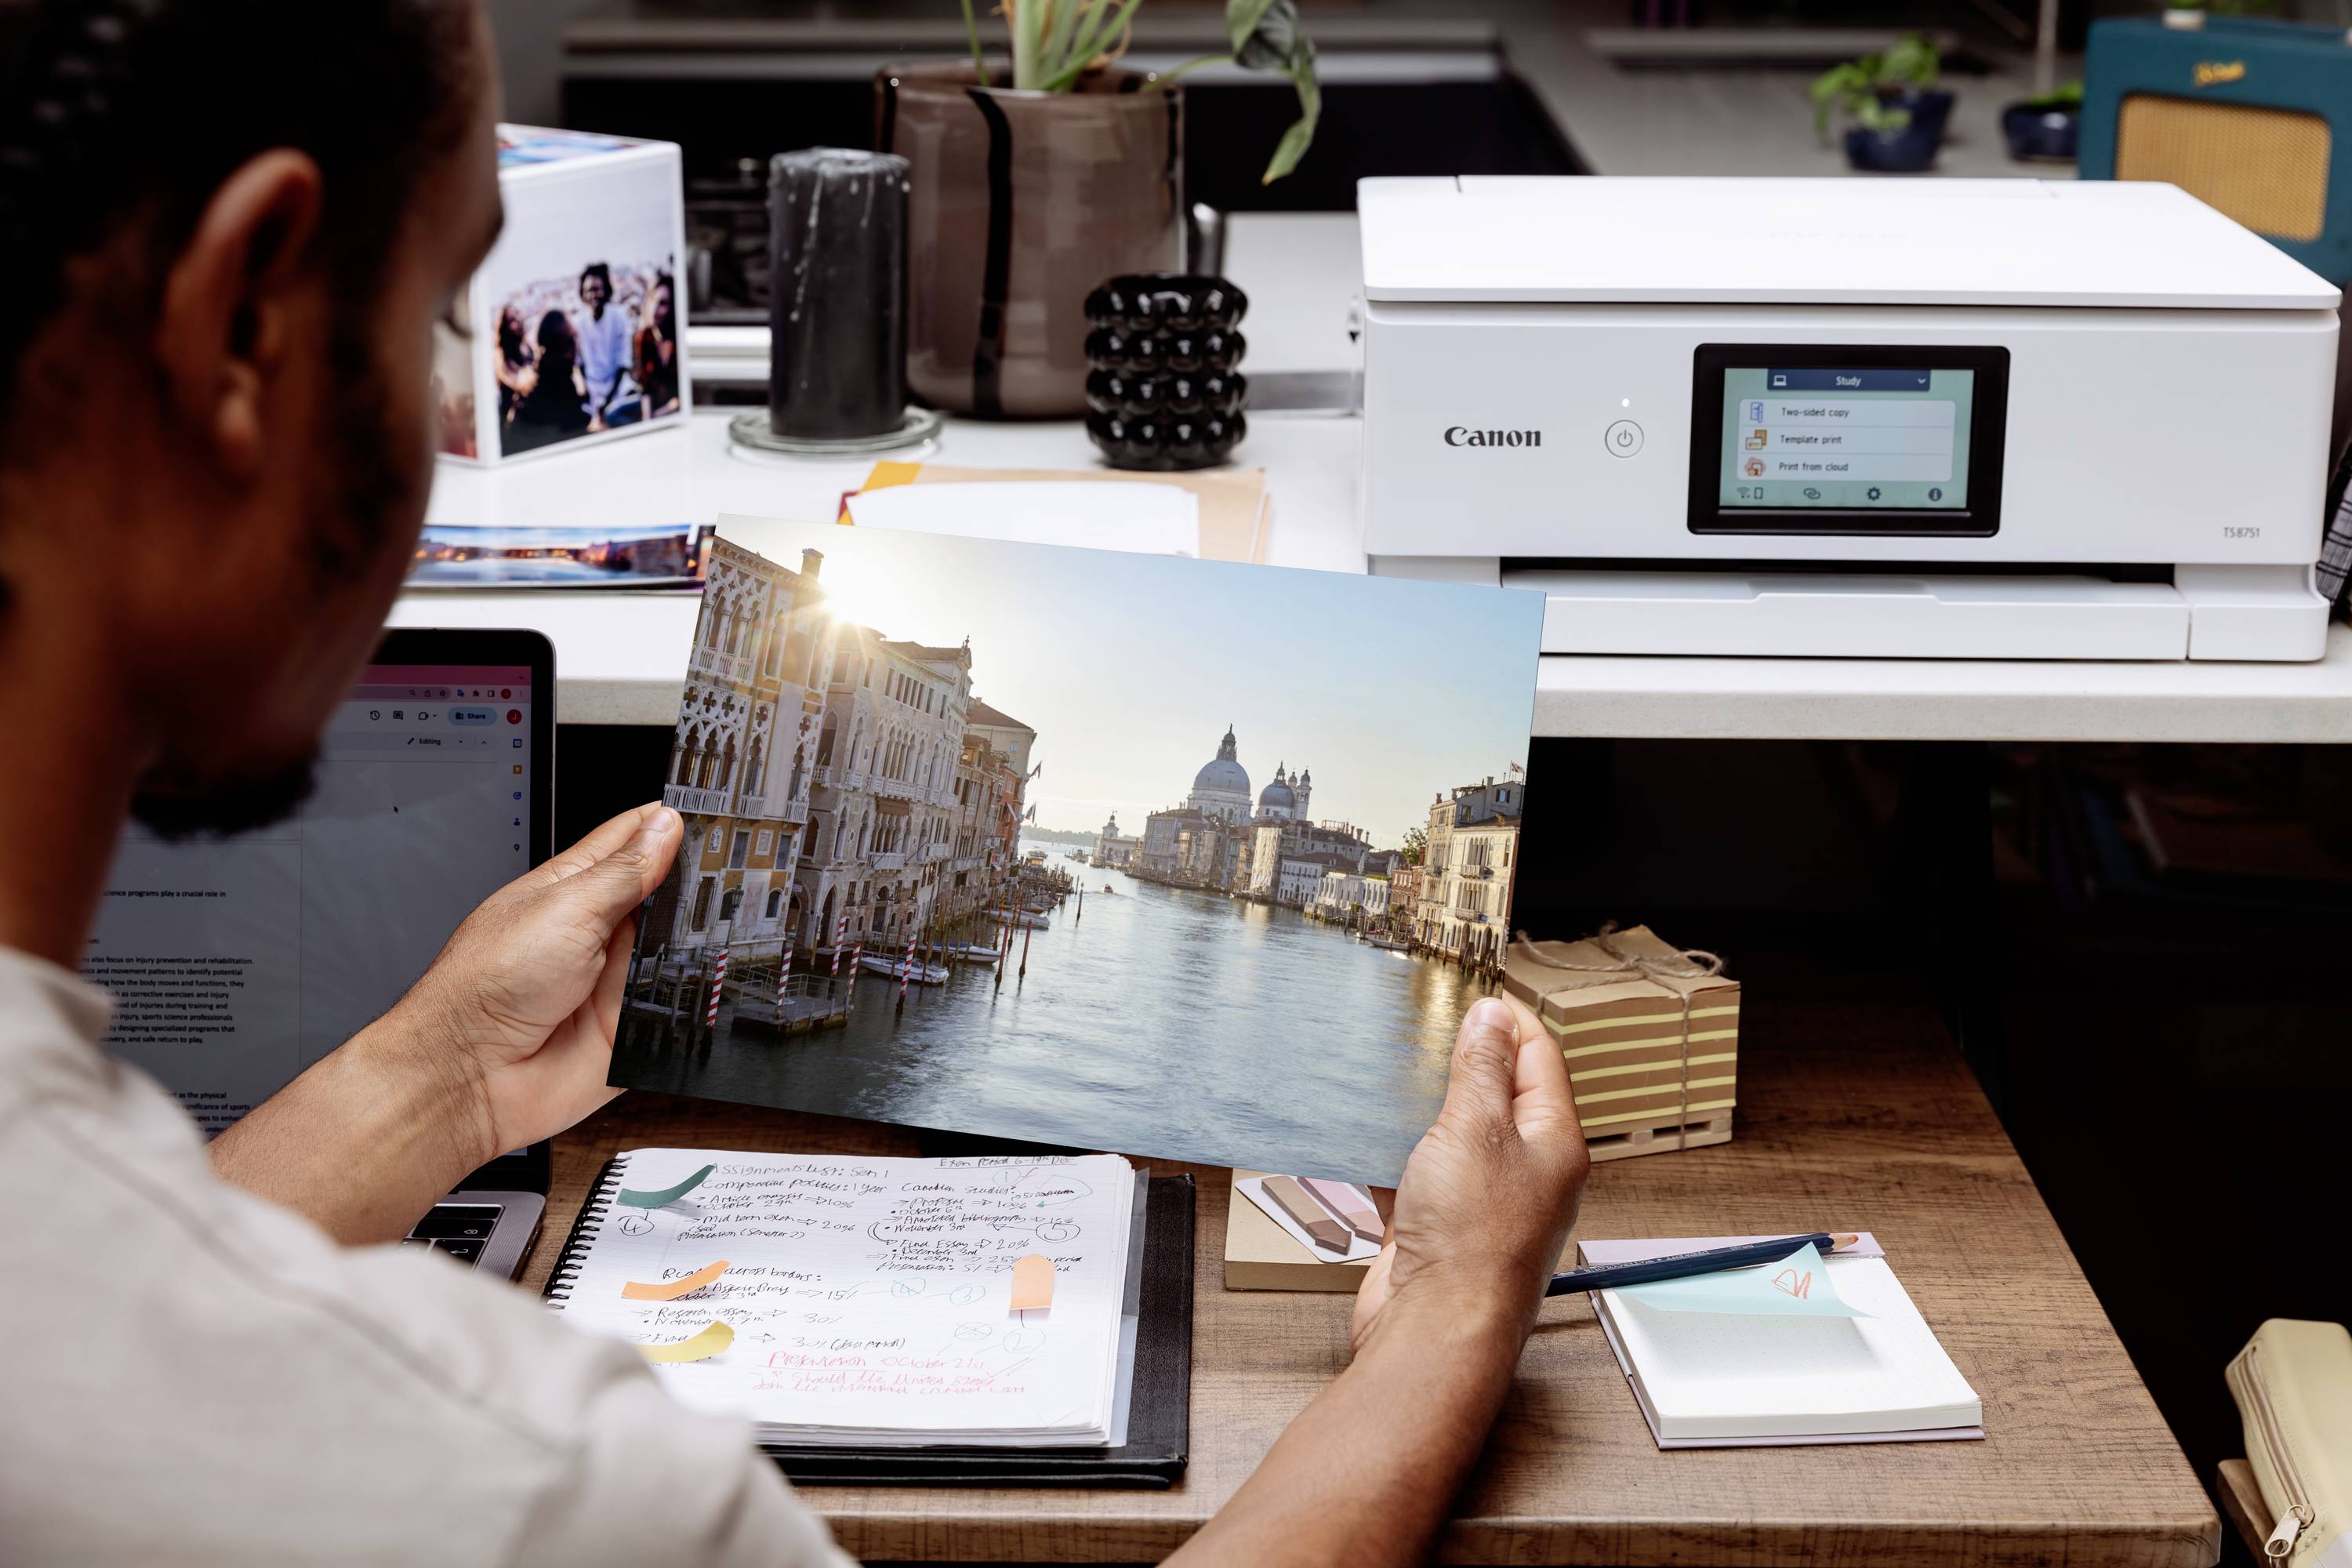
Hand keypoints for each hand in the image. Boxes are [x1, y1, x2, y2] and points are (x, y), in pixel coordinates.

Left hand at [360, 804, 680, 1166]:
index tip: (716, 808)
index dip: (670, 823)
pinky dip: (696, 992)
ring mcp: (617, 977)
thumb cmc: (486, 985)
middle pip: (666, 893)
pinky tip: (703, 979)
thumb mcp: (566, 907)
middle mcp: (598, 929)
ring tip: (716, 926)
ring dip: (697, 939)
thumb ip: (625, 871)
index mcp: (574, 888)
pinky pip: (680, 1002)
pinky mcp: (633, 1023)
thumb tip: (665, 827)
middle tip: (732, 870)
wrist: (473, 1075)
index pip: (633, 839)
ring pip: (680, 947)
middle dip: (697, 882)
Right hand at [1352, 994, 1588, 1353]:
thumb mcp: (1474, 1129)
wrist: (1435, 1329)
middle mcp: (1527, 1171)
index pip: (1541, 1058)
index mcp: (1554, 1142)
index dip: (1509, 1017)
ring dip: (1428, 1102)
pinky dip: (1399, 1149)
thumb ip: (1481, 1069)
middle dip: (1465, 1055)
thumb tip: (1492, 1017)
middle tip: (1427, 1021)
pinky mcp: (1443, 1226)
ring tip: (1395, 1068)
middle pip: (1501, 1093)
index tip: (1474, 989)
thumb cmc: (1469, 1243)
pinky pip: (1423, 1172)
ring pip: (1459, 1132)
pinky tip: (1370, 1132)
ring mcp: (1485, 1201)